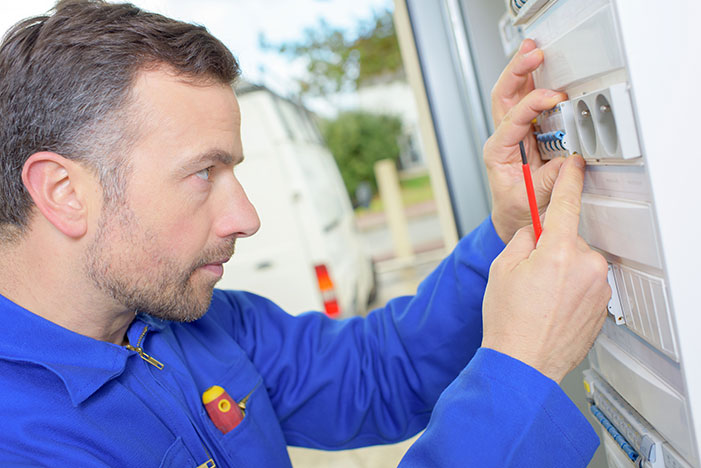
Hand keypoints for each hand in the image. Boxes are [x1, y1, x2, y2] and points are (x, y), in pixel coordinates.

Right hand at [481, 155, 609, 382]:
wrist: (522, 364)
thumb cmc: (509, 323)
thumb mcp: (502, 268)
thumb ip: (523, 240)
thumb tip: (536, 233)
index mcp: (558, 252)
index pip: (566, 203)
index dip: (569, 180)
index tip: (575, 166)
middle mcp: (585, 266)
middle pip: (568, 239)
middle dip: (550, 249)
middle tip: (529, 276)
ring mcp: (597, 288)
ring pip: (577, 263)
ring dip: (561, 271)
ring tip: (539, 298)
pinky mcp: (602, 306)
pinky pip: (585, 285)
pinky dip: (570, 290)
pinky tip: (551, 308)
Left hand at [485, 39, 567, 242]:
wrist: (514, 217)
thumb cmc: (517, 209)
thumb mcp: (532, 198)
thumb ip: (550, 180)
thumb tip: (570, 161)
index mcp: (498, 151)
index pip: (513, 119)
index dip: (533, 104)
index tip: (553, 97)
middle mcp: (503, 138)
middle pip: (504, 95)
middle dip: (517, 71)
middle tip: (533, 54)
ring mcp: (513, 132)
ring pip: (513, 93)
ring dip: (523, 70)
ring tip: (534, 51)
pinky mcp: (527, 132)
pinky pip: (528, 101)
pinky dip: (536, 82)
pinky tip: (543, 69)